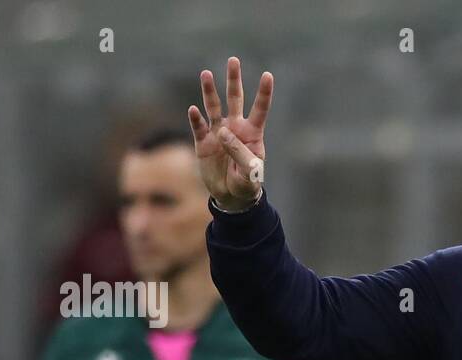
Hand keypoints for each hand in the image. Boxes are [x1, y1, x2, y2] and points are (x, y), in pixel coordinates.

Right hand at [188, 56, 272, 209]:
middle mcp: (235, 128)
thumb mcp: (248, 173)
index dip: (264, 93)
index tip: (268, 75)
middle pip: (235, 99)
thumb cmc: (246, 184)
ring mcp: (218, 133)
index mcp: (252, 134)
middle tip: (233, 60)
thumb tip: (222, 131)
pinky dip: (196, 118)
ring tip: (206, 74)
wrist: (231, 197)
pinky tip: (194, 110)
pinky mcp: (203, 142)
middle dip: (234, 80)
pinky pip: (198, 127)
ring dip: (210, 91)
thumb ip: (238, 151)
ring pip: (214, 107)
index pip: (260, 110)